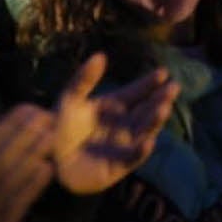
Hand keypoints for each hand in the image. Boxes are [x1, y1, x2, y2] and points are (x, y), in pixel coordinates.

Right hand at [0, 104, 57, 221]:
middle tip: (49, 118)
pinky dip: (34, 184)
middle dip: (26, 135)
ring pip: (10, 179)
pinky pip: (18, 203)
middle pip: (0, 158)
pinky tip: (48, 168)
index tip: (32, 108)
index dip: (10, 124)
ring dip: (33, 155)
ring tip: (52, 137)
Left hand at [50, 54, 180, 195]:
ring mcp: (123, 145)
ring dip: (155, 120)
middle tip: (173, 88)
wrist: (48, 160)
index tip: (163, 72)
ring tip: (164, 108)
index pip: (136, 92)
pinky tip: (148, 141)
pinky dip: (141, 151)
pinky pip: (132, 158)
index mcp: (114, 106)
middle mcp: (123, 124)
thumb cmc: (59, 127)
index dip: (149, 83)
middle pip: (146, 110)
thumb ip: (84, 79)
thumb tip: (101, 55)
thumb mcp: (70, 99)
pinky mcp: (118, 167)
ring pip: (144, 131)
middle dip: (160, 99)